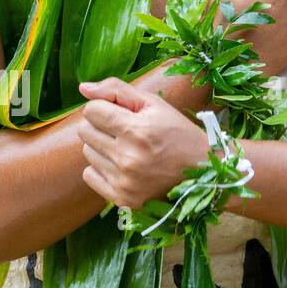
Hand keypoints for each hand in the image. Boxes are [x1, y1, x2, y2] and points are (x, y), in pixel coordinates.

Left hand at [78, 78, 208, 207]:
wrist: (202, 171)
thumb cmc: (177, 132)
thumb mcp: (154, 103)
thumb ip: (116, 90)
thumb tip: (83, 88)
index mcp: (136, 130)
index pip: (91, 110)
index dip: (104, 108)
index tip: (120, 113)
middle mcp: (127, 158)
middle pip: (85, 131)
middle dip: (100, 126)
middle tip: (123, 131)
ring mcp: (124, 181)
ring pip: (87, 153)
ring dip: (101, 147)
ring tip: (126, 148)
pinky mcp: (122, 199)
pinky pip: (89, 176)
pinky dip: (101, 169)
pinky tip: (121, 166)